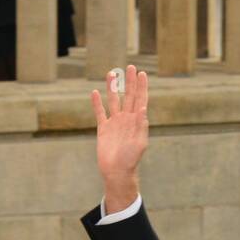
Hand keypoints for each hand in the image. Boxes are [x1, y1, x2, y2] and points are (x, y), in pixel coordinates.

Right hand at [91, 64, 148, 198]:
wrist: (117, 172)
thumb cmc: (130, 161)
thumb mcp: (139, 144)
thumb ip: (142, 126)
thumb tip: (144, 108)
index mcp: (136, 122)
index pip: (140, 100)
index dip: (142, 87)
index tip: (142, 73)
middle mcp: (126, 120)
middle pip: (129, 96)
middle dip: (130, 82)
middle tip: (131, 67)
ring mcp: (115, 123)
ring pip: (114, 101)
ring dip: (113, 87)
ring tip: (112, 73)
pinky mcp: (103, 129)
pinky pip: (100, 113)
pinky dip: (97, 103)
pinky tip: (95, 92)